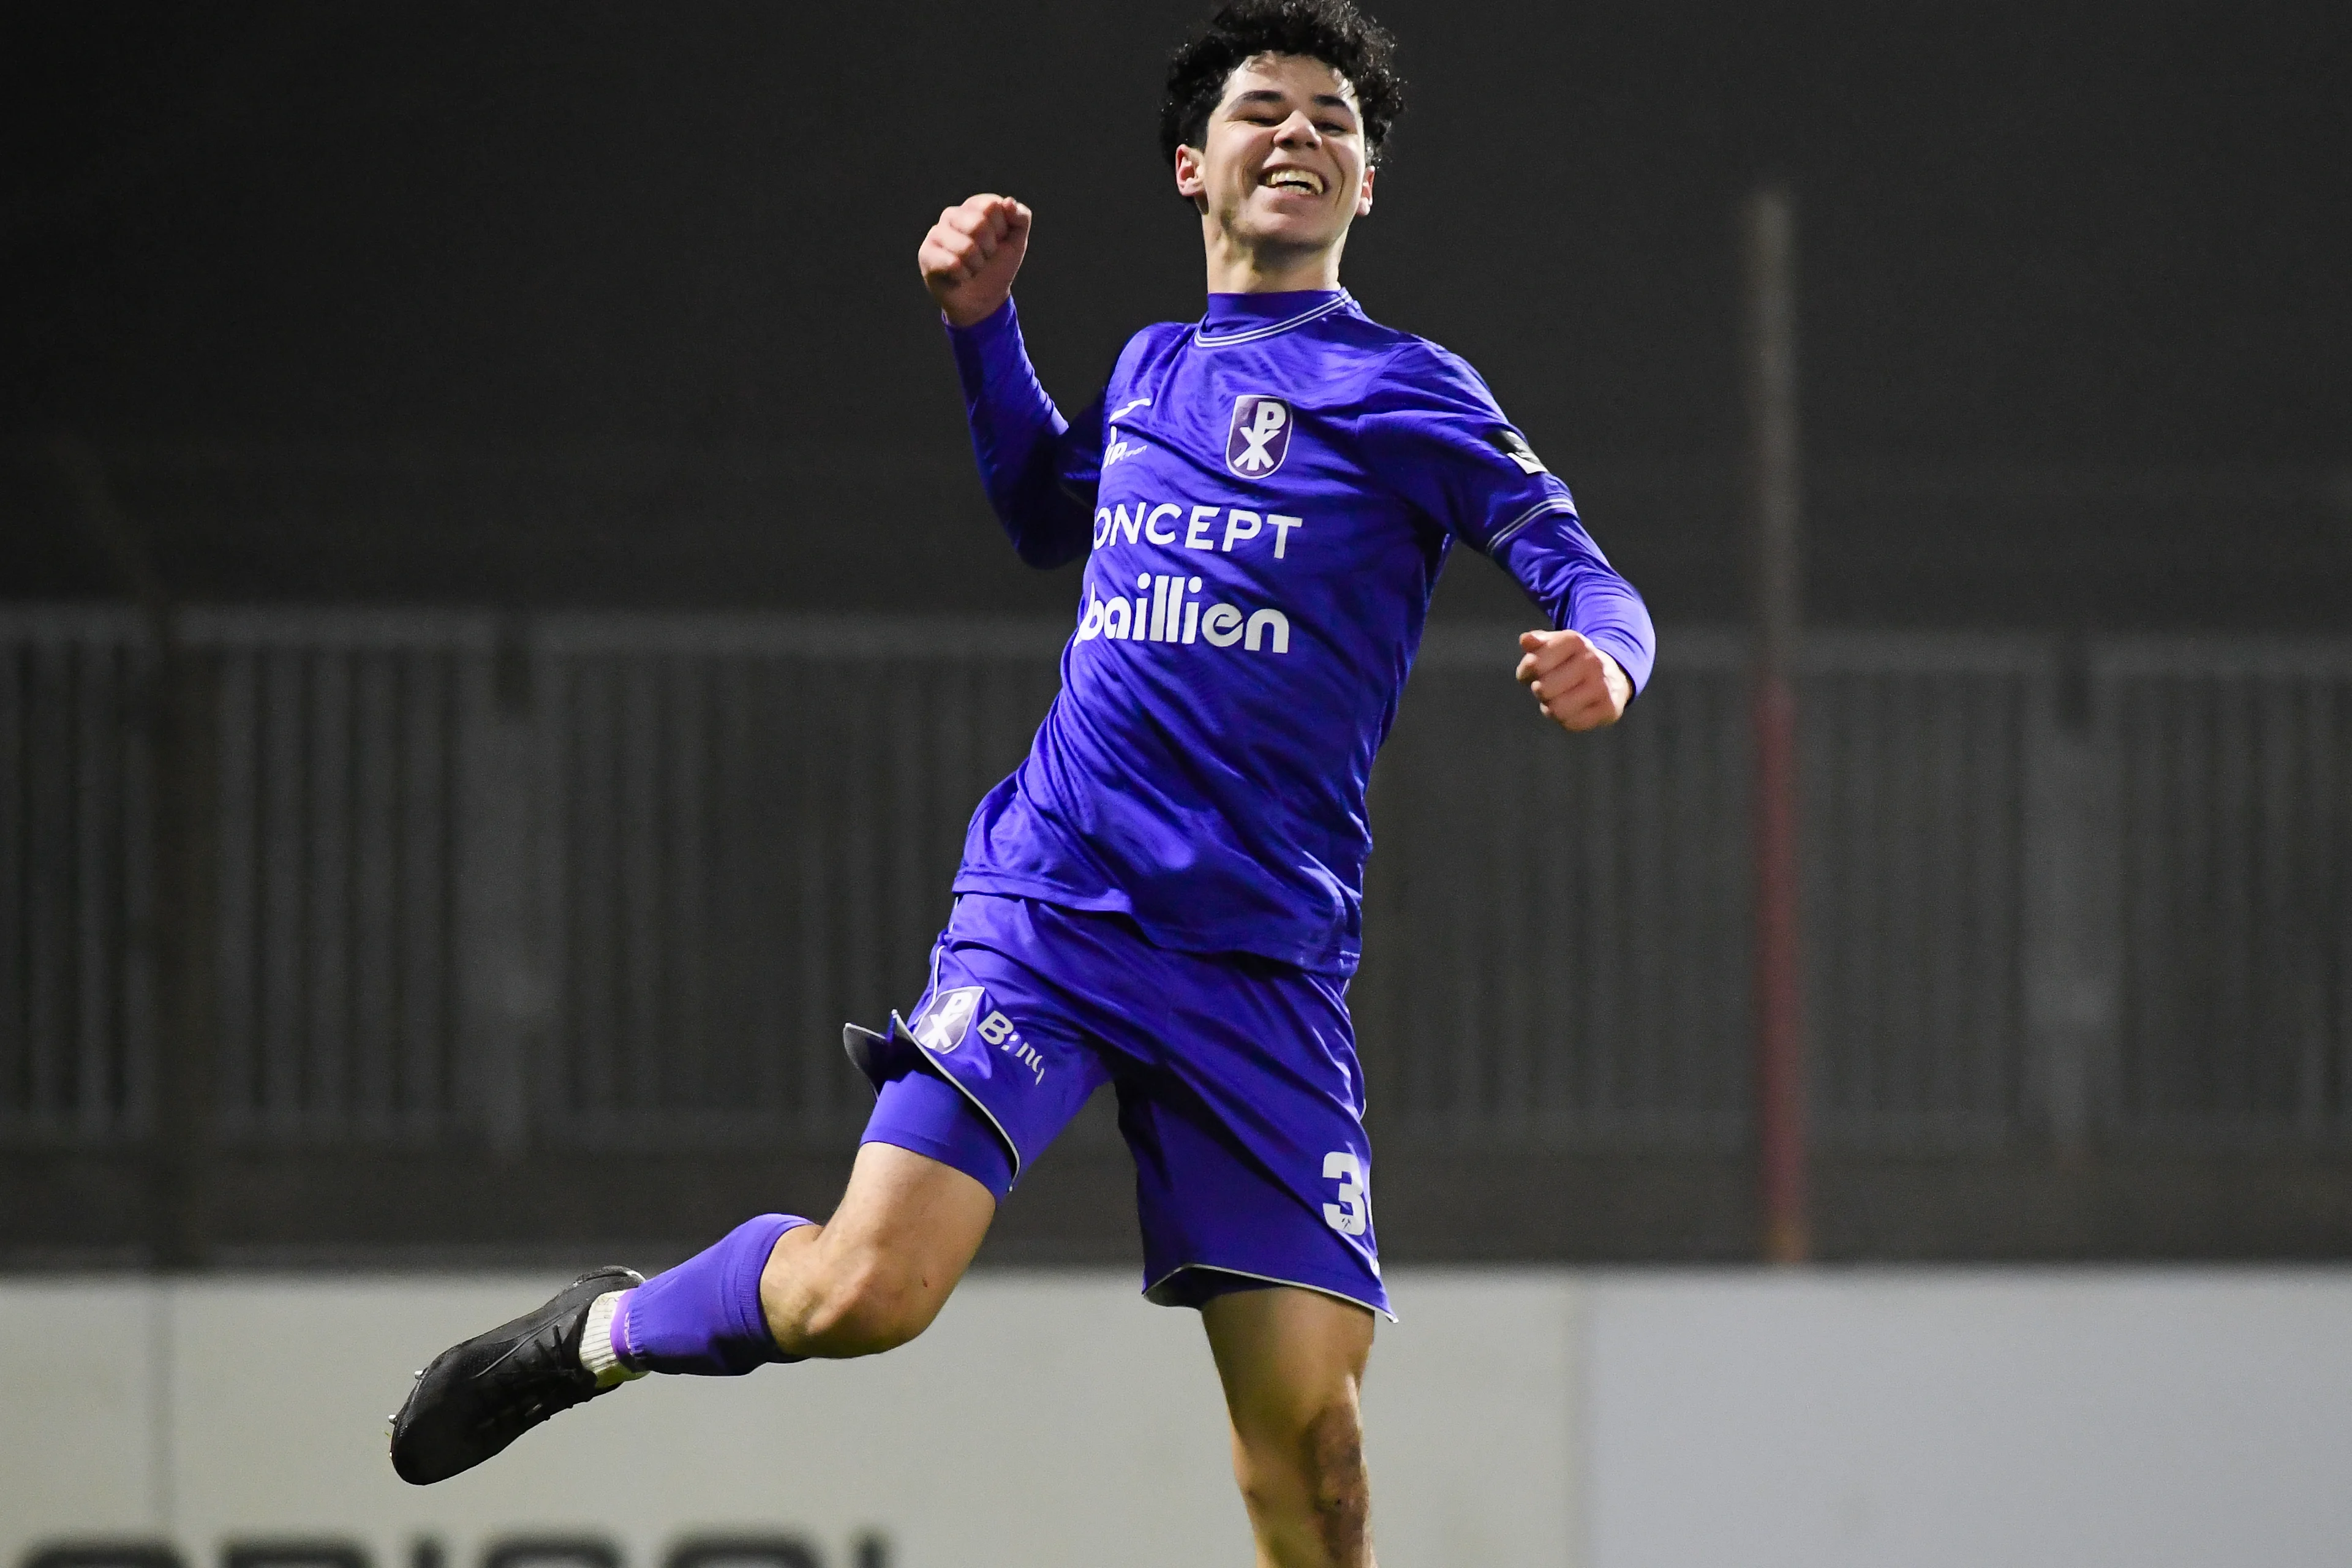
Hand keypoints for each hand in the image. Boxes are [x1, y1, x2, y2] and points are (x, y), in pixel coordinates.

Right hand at [918, 193, 1031, 327]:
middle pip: (978, 224)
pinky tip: (959, 276)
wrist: (983, 299)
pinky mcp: (926, 254)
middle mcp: (952, 215)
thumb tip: (1008, 202)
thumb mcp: (1017, 242)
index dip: (1001, 229)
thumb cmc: (997, 266)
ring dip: (976, 265)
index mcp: (973, 207)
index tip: (999, 241)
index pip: (992, 206)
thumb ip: (1021, 218)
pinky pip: (952, 264)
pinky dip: (963, 276)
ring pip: (966, 247)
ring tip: (972, 267)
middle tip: (985, 257)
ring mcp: (937, 233)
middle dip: (989, 249)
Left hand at [1516, 629, 1630, 732]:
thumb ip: (1536, 643)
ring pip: (1556, 709)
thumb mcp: (1554, 646)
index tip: (1535, 670)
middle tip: (1551, 687)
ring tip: (1560, 699)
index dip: (1527, 672)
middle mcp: (1591, 660)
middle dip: (1540, 691)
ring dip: (1551, 708)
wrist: (1611, 677)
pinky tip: (1573, 709)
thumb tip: (1525, 640)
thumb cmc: (1571, 662)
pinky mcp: (1609, 708)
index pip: (1533, 664)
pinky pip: (1571, 724)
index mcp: (1575, 641)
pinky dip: (1566, 720)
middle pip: (1542, 689)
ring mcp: (1602, 685)